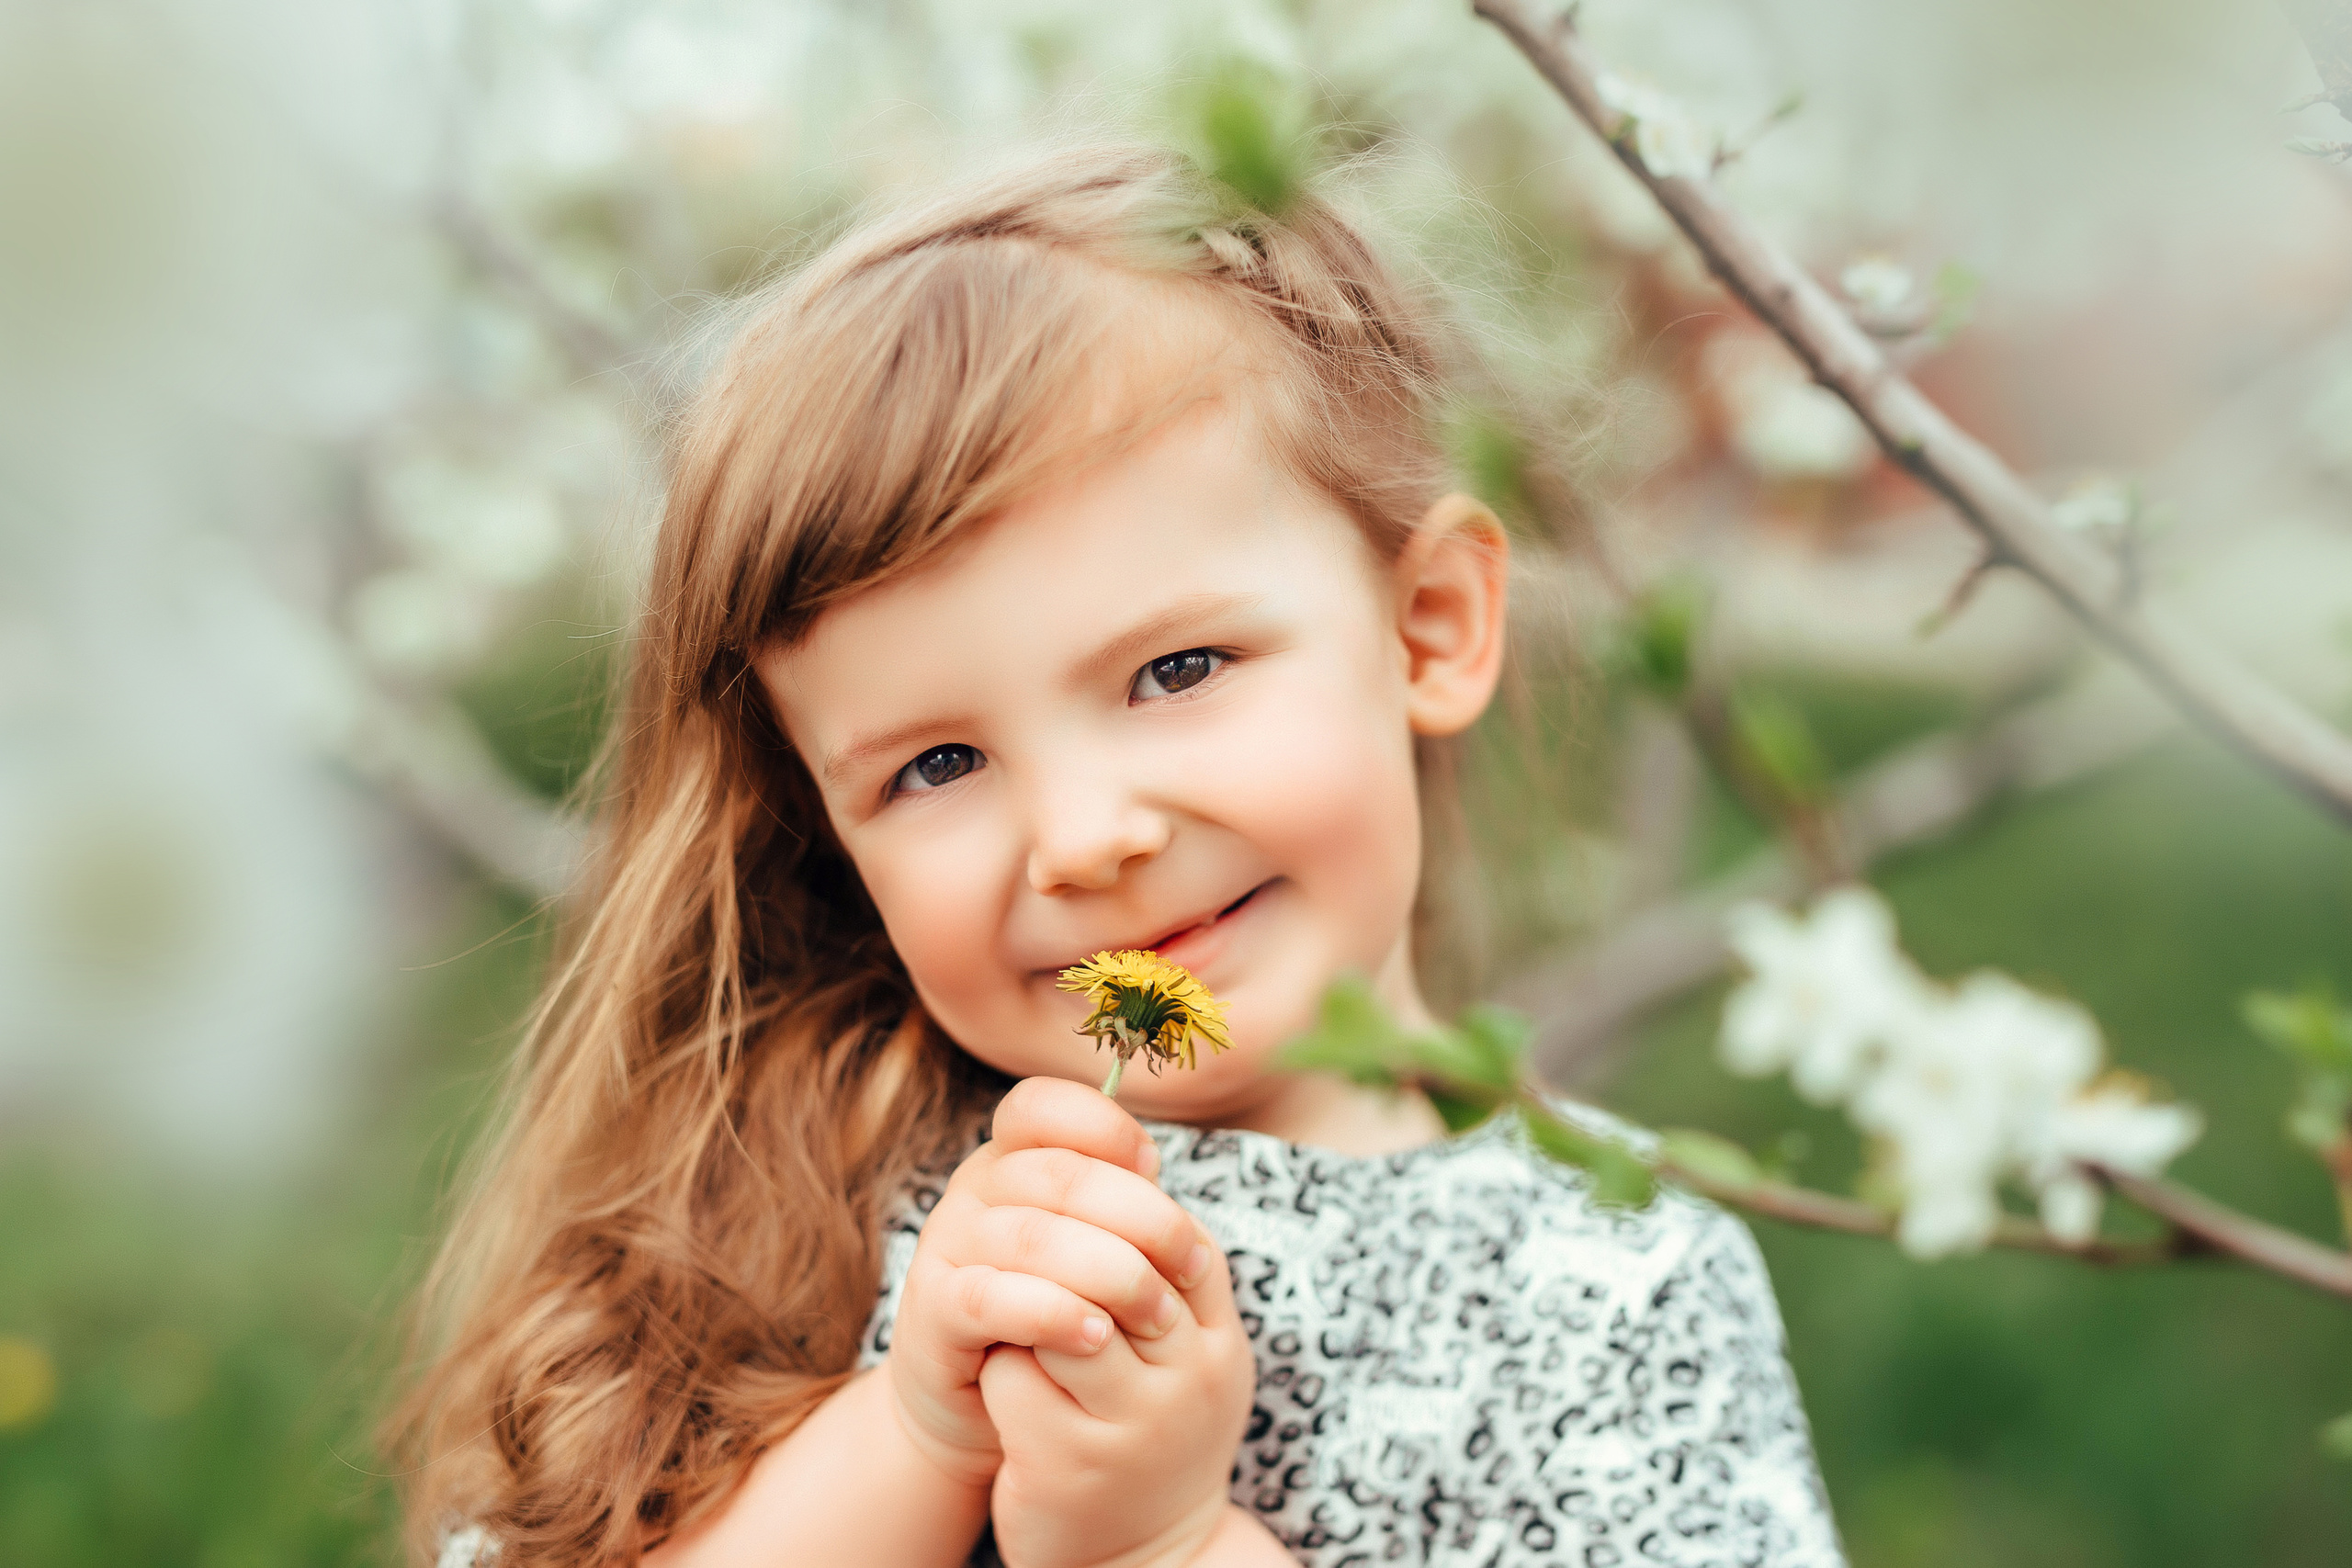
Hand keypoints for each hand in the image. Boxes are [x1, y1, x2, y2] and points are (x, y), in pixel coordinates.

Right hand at [886, 1077, 1222, 1494]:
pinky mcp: (931, 1310)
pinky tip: (1096, 1338)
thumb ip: (1119, 1206)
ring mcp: (946, 1245)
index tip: (1156, 1169)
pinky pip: (987, 1298)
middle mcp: (974, 1189)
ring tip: (1158, 1314)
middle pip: (1058, 1174)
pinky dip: (1049, 1313)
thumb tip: (1154, 1172)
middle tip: (1190, 1267)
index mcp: (1013, 1157)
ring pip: (1030, 1237)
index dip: (1107, 1127)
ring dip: (1108, 1272)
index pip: (1044, 1106)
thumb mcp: (1093, 1251)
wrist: (986, 1408)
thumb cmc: (1058, 1318)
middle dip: (1140, 1217)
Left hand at [975, 1095, 1256, 1567]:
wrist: (1141, 1559)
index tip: (1062, 1198)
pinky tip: (1004, 1389)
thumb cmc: (1143, 1426)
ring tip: (1015, 1321)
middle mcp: (1192, 1376)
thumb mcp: (1176, 1347)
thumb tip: (1122, 1143)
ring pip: (1059, 1317)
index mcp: (1216, 1335)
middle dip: (1055, 1246)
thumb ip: (1156, 1262)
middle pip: (1118, 1265)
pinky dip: (998, 1373)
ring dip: (1023, 1309)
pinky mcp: (1075, 1467)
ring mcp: (1138, 1425)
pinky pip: (1014, 1380)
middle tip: (1018, 1247)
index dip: (1114, 1202)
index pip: (1176, 1232)